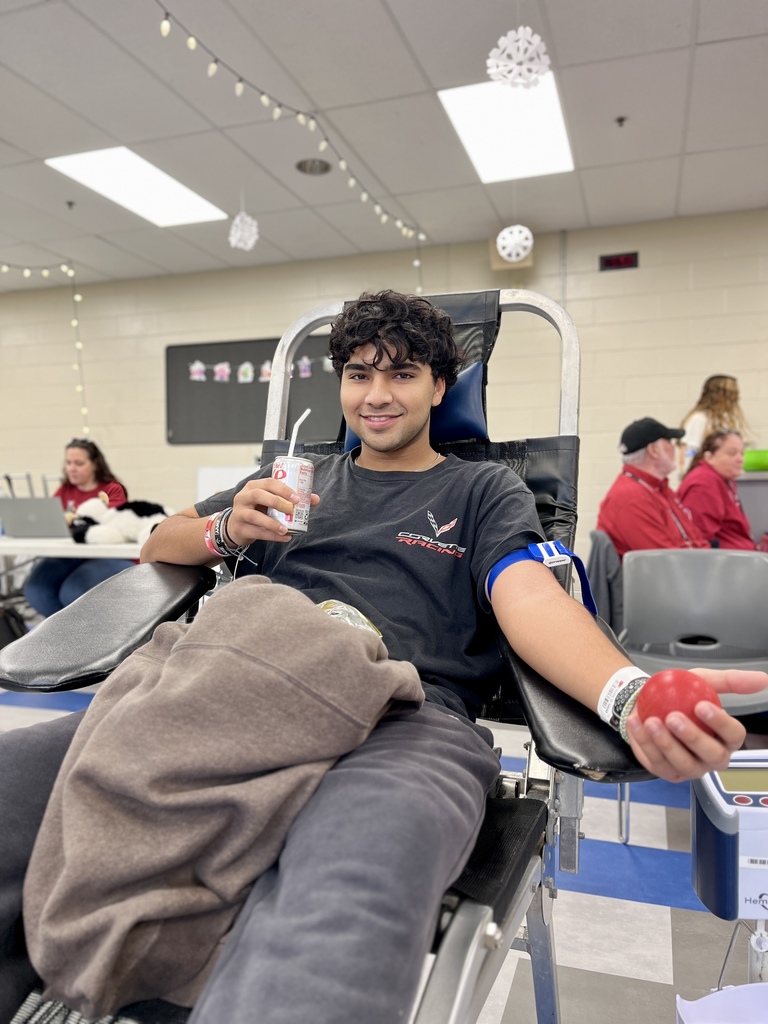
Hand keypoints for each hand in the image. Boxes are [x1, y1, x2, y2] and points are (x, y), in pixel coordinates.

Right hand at [226, 479, 319, 546]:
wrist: (236, 526)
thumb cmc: (257, 510)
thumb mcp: (270, 502)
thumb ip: (290, 499)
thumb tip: (315, 499)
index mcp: (253, 486)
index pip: (268, 483)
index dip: (283, 489)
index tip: (297, 498)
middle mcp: (244, 497)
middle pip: (258, 495)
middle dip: (277, 502)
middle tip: (292, 510)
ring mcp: (239, 513)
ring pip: (255, 516)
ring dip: (272, 523)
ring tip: (286, 529)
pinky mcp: (239, 528)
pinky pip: (256, 532)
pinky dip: (271, 536)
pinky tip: (284, 537)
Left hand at [625, 668, 767, 782]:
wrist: (651, 702)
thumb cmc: (681, 696)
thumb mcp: (704, 682)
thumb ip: (731, 681)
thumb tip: (762, 678)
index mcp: (727, 738)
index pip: (734, 735)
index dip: (720, 722)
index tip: (701, 705)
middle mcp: (712, 757)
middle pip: (711, 755)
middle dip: (693, 737)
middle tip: (673, 717)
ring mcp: (690, 767)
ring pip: (683, 763)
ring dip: (666, 743)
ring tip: (652, 722)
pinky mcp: (667, 771)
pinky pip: (657, 762)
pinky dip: (644, 742)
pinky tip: (637, 724)